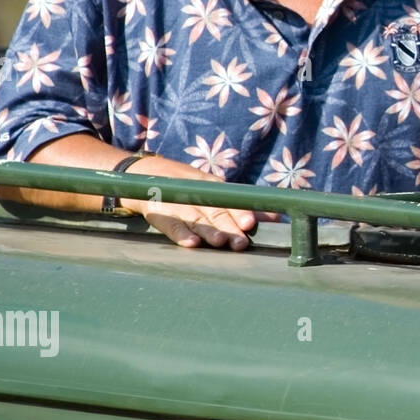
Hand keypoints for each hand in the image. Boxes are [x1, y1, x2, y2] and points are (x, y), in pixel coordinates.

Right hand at [123, 154, 279, 250]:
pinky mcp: (159, 213)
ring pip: (197, 220)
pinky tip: (191, 243)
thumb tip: (275, 216)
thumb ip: (243, 204)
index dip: (240, 212)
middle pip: (215, 213)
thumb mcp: (215, 190)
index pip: (229, 201)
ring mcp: (178, 204)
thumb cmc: (189, 187)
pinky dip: (180, 234)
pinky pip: (171, 226)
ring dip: (209, 232)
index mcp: (213, 188)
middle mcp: (198, 195)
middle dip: (229, 226)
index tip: (250, 223)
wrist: (143, 175)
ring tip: (220, 242)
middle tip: (241, 241)